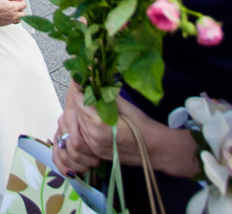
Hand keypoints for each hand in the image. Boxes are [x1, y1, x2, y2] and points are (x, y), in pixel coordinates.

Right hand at [0, 0, 24, 26]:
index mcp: (14, 7)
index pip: (24, 5)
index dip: (21, 1)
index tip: (16, 0)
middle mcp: (14, 15)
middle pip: (24, 13)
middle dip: (20, 8)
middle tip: (13, 4)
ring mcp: (10, 21)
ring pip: (19, 18)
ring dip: (17, 14)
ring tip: (10, 10)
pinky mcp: (6, 24)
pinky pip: (13, 21)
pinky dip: (12, 18)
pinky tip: (5, 14)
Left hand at [53, 84, 186, 173]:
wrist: (154, 149)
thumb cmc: (141, 124)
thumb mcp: (124, 105)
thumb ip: (104, 93)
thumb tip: (90, 78)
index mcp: (98, 122)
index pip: (78, 101)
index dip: (82, 92)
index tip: (88, 88)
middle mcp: (92, 135)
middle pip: (77, 113)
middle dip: (83, 104)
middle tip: (93, 98)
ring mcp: (93, 146)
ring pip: (79, 125)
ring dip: (84, 116)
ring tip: (97, 111)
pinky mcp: (96, 152)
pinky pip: (85, 136)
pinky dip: (88, 128)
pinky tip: (99, 124)